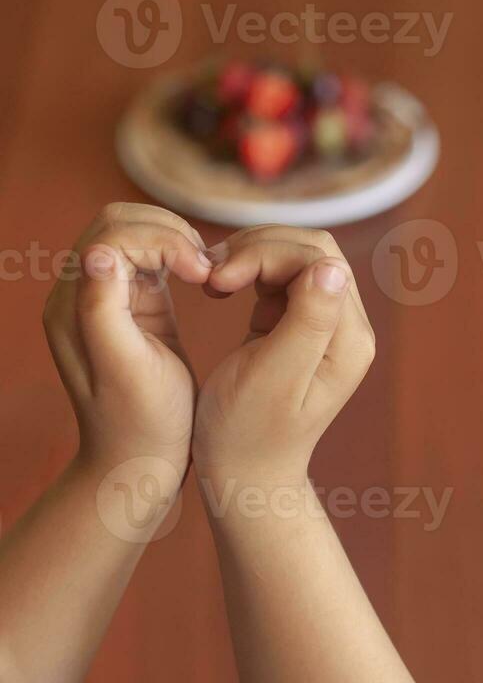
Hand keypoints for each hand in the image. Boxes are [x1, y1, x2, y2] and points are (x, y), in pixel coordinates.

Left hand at [44, 203, 211, 485]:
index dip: (163, 240)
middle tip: (206, 269)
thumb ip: (104, 308)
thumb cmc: (142, 423)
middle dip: (170, 232)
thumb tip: (99, 252)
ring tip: (208, 272)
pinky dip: (180, 254)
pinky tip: (203, 278)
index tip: (203, 273)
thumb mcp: (126, 370)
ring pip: (137, 232)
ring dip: (176, 239)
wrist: (141, 460)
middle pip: (121, 222)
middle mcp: (81, 294)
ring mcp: (106, 295)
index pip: (113, 235)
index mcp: (74, 307)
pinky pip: (151, 254)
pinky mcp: (132, 301)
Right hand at [193, 226, 375, 487]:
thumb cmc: (247, 433)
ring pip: (295, 254)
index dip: (265, 254)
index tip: (217, 280)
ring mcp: (326, 323)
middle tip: (211, 275)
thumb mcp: (273, 378)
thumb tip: (330, 267)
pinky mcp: (300, 323)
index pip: (318, 259)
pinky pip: (281, 274)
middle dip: (258, 248)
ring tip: (213, 281)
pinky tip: (222, 290)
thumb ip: (307, 321)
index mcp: (348, 339)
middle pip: (311, 248)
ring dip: (251, 256)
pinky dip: (250, 270)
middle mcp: (347, 327)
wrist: (243, 474)